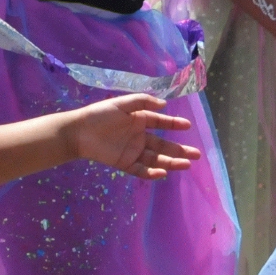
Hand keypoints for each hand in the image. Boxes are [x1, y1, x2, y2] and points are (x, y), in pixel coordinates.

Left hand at [66, 94, 199, 179]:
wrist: (78, 132)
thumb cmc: (98, 115)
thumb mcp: (121, 103)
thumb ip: (142, 102)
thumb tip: (164, 105)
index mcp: (138, 120)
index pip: (161, 123)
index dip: (174, 124)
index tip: (188, 126)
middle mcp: (138, 136)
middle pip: (163, 145)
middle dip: (180, 150)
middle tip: (197, 154)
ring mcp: (132, 151)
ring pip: (156, 158)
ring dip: (171, 162)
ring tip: (186, 164)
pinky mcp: (124, 163)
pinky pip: (141, 169)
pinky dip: (151, 172)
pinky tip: (162, 172)